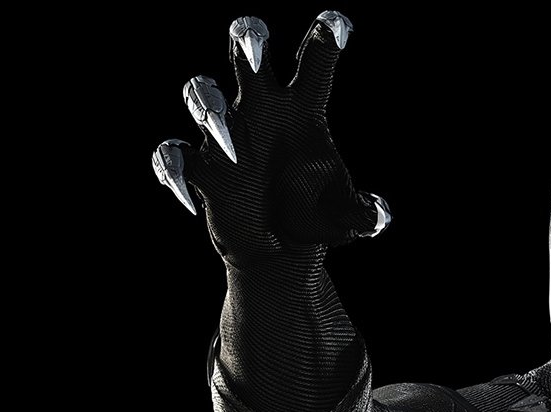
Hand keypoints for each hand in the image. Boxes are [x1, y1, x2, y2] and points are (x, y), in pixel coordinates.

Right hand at [151, 12, 388, 261]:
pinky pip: (173, 156)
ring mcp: (225, 137)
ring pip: (203, 95)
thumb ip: (363, 215)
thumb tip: (377, 216)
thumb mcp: (346, 219)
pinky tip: (191, 195)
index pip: (314, 66)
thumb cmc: (315, 217)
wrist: (280, 249)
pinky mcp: (201, 170)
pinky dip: (174, 168)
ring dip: (211, 111)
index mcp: (303, 110)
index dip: (324, 41)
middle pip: (248, 59)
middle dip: (246, 43)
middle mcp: (260, 111)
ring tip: (232, 146)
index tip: (336, 23)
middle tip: (252, 39)